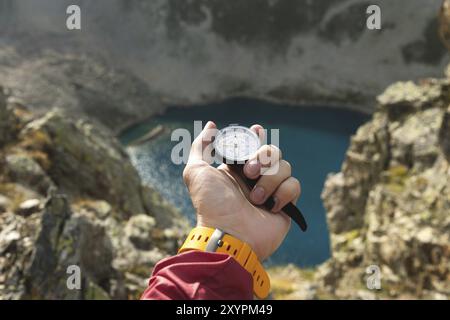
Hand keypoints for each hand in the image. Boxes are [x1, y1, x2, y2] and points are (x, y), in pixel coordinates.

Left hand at [182, 121, 300, 259]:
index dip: (257, 135)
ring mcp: (271, 191)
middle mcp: (255, 178)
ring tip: (255, 198)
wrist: (229, 234)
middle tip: (249, 172)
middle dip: (262, 157)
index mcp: (237, 169)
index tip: (256, 129)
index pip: (253, 144)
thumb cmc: (211, 205)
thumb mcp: (196, 171)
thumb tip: (211, 126)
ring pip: (285, 166)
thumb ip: (201, 146)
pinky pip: (294, 186)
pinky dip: (283, 193)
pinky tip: (271, 206)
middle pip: (273, 151)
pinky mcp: (285, 205)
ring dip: (269, 179)